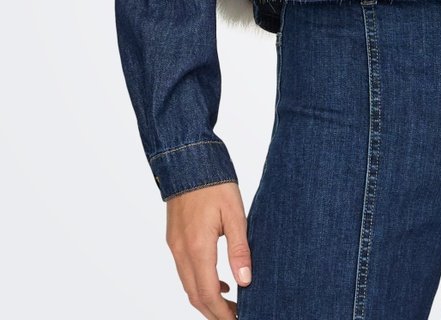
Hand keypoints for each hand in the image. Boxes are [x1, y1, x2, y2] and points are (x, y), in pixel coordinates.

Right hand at [165, 181, 251, 318]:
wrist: (186, 158)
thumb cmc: (214, 181)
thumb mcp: (234, 212)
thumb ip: (240, 248)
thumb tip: (245, 282)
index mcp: (197, 247)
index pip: (207, 294)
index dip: (223, 314)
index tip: (241, 319)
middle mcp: (181, 251)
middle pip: (195, 296)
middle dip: (215, 313)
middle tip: (237, 317)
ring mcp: (174, 245)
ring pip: (188, 285)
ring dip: (207, 300)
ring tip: (231, 305)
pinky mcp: (174, 238)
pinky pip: (185, 271)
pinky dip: (200, 283)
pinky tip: (219, 282)